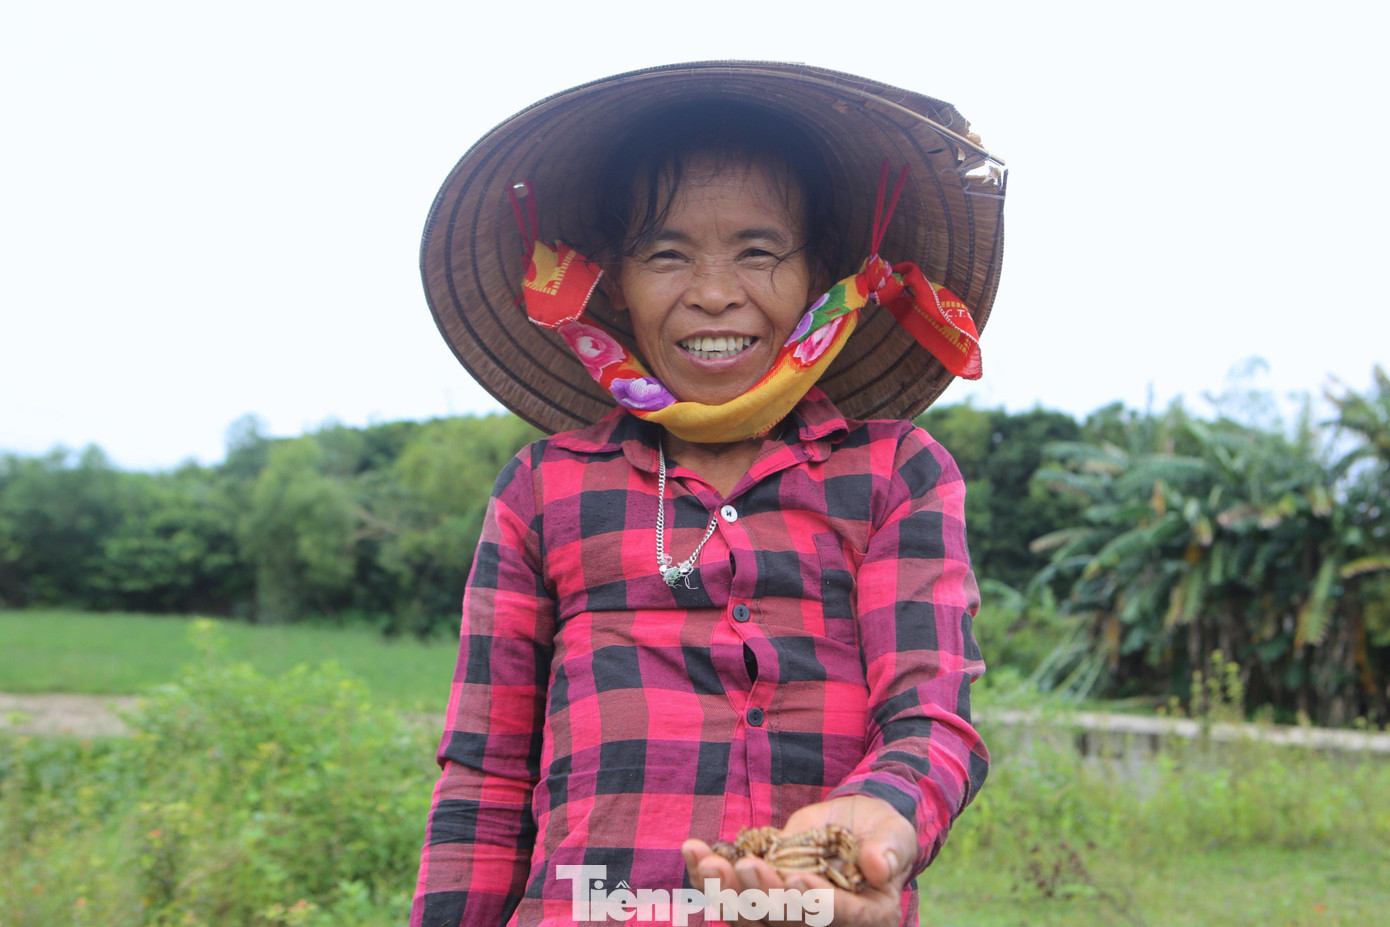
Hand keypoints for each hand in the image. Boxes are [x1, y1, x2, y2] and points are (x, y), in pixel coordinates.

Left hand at [681, 795, 915, 924]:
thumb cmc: (883, 830)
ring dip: (725, 889)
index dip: (816, 903)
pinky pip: (729, 893)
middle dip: (762, 896)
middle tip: (746, 865)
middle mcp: (822, 925)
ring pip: (750, 915)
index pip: (838, 917)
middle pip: (786, 921)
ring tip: (707, 861)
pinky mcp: (759, 895)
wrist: (855, 822)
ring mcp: (786, 913)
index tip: (795, 881)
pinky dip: (707, 875)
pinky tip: (691, 850)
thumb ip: (888, 850)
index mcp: (865, 918)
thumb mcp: (894, 834)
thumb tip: (879, 866)